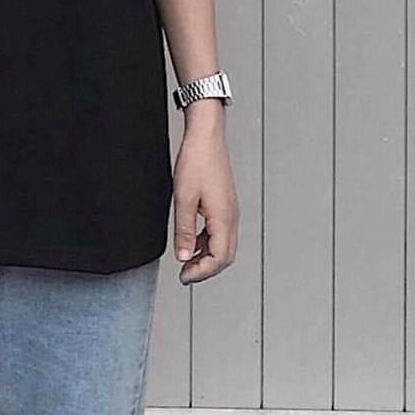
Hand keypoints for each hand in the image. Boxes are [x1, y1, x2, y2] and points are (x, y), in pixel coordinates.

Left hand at [171, 119, 238, 284]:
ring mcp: (230, 209)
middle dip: (206, 269)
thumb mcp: (183, 198)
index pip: (218, 258)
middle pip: (225, 255)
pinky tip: (192, 239)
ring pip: (224, 244)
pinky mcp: (225, 202)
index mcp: (223, 218)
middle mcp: (231, 216)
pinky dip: (207, 241)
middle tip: (185, 275)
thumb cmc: (196, 161)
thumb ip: (184, 230)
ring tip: (187, 260)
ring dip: (207, 256)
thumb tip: (183, 256)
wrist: (206, 136)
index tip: (184, 278)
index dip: (201, 273)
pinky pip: (220, 231)